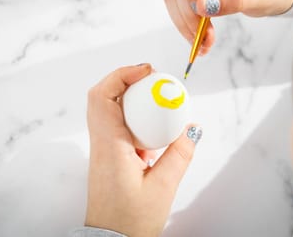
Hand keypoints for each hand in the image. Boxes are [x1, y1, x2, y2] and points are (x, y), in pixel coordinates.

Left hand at [85, 64, 200, 236]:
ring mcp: (104, 149)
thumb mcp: (162, 189)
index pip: (102, 96)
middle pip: (104, 97)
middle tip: (155, 79)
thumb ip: (178, 155)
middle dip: (128, 80)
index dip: (122, 75)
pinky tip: (156, 129)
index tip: (147, 70)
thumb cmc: (130, 222)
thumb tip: (190, 129)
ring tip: (159, 100)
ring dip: (134, 99)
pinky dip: (138, 118)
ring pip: (111, 109)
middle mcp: (101, 143)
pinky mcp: (111, 155)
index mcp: (109, 146)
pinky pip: (120, 125)